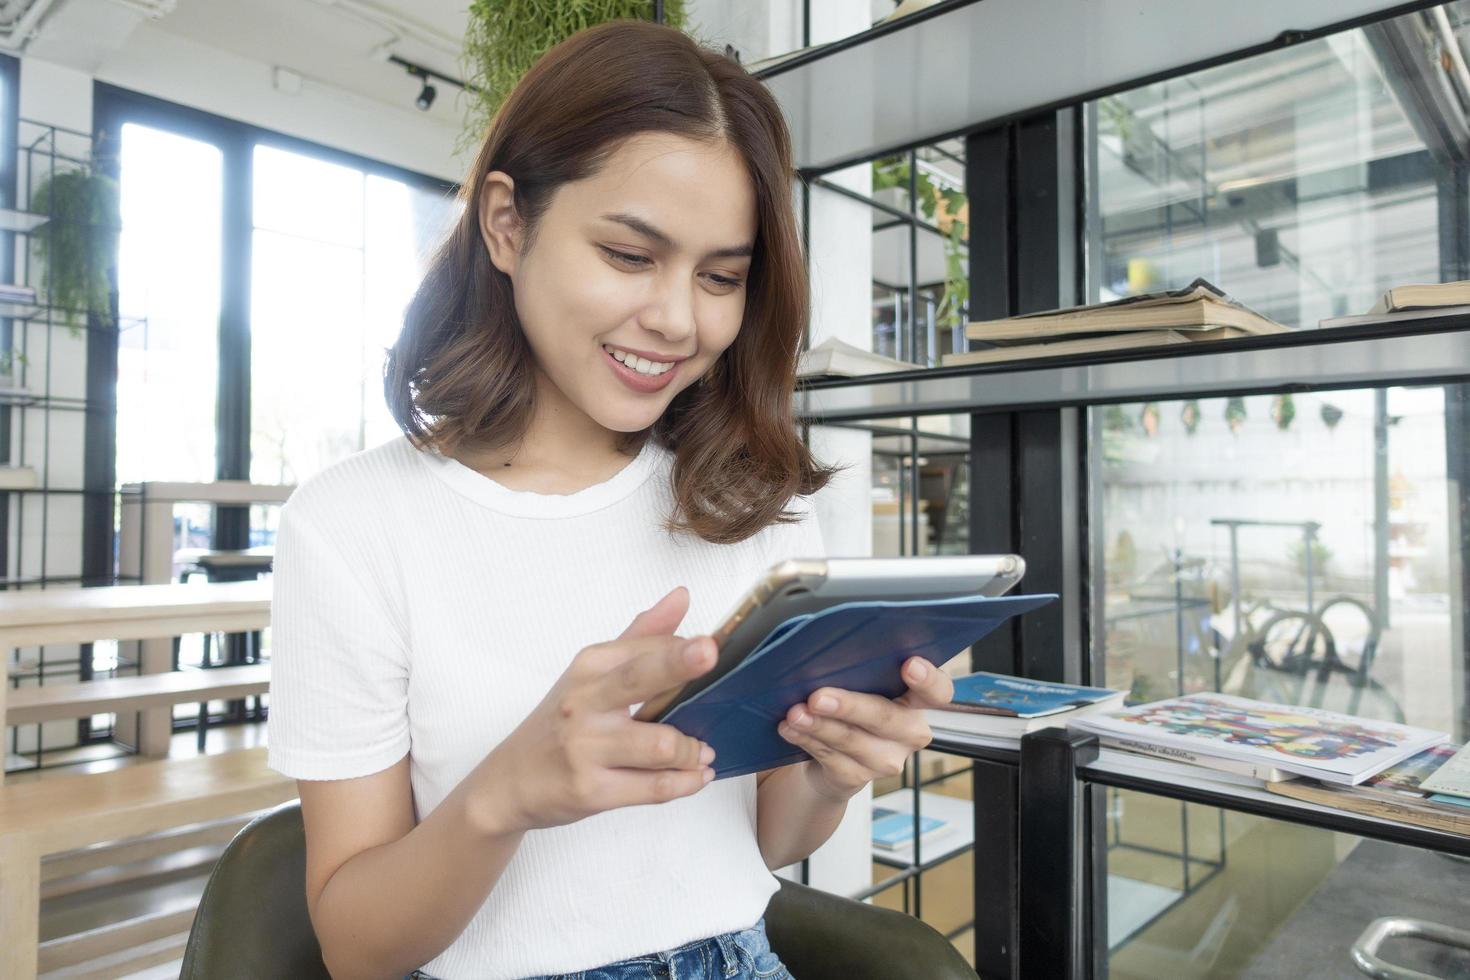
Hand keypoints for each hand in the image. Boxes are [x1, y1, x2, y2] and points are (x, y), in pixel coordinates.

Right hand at [469, 587, 718, 834]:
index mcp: (588, 667)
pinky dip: (686, 783)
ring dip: (693, 750)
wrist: (510, 781)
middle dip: (679, 662)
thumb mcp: (591, 673)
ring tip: (702, 752)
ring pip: (661, 745)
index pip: (646, 648)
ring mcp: (586, 749)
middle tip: (710, 653)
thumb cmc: (561, 722)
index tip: (713, 647)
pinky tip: (696, 776)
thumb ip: (642, 635)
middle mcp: (584, 703)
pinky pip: (654, 788)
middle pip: (640, 678)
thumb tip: (682, 596)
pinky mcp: (591, 791)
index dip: (684, 649)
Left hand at [776, 656, 954, 801]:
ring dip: (819, 725)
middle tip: (818, 697)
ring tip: (795, 713)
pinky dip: (807, 740)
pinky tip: (790, 728)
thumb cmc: (851, 701)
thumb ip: (858, 668)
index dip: (929, 679)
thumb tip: (826, 652)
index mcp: (916, 700)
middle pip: (887, 718)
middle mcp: (909, 731)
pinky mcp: (858, 777)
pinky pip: (831, 758)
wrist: (835, 755)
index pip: (938, 690)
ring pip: (852, 741)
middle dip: (850, 706)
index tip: (910, 665)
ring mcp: (886, 759)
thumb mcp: (860, 682)